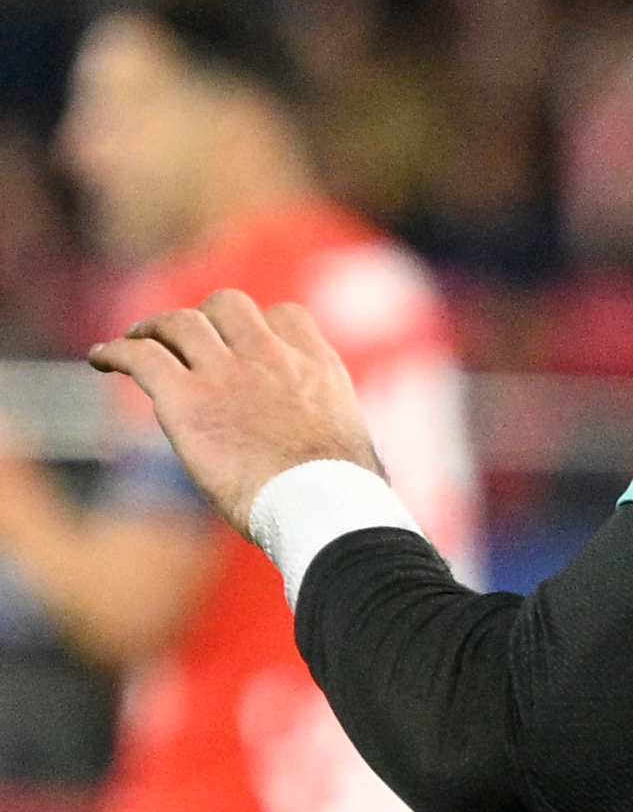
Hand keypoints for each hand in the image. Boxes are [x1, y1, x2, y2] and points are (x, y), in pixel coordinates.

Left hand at [87, 291, 382, 528]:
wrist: (323, 506)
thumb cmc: (342, 496)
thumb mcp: (353, 446)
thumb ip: (331, 431)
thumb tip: (341, 460)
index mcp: (316, 367)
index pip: (285, 316)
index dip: (259, 325)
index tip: (243, 345)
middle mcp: (271, 358)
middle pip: (229, 305)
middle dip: (204, 318)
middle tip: (184, 340)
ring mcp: (228, 373)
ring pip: (180, 322)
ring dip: (154, 328)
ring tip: (135, 341)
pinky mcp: (187, 399)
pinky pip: (140, 357)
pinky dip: (115, 353)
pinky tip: (100, 360)